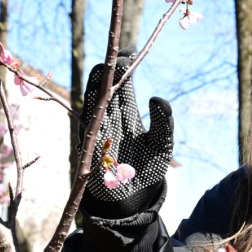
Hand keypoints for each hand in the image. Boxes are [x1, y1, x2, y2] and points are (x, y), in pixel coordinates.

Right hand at [80, 49, 173, 218]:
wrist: (132, 199)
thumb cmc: (147, 169)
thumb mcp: (162, 144)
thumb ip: (164, 122)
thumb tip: (156, 98)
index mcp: (126, 115)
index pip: (122, 85)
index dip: (124, 68)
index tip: (129, 52)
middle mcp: (109, 119)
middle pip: (106, 88)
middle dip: (109, 72)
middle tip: (115, 55)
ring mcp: (97, 131)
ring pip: (94, 103)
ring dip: (97, 86)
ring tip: (103, 69)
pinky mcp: (89, 146)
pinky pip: (87, 125)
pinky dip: (90, 111)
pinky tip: (95, 98)